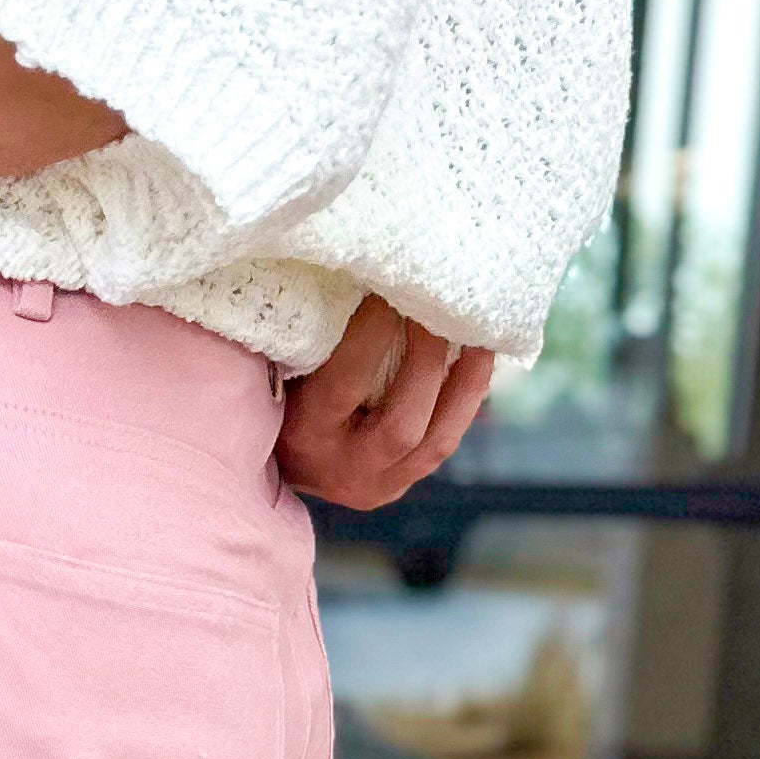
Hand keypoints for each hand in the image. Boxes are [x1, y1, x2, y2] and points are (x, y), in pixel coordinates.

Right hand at [279, 302, 493, 510]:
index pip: (346, 384)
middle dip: (428, 359)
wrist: (277, 455)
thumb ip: (312, 331)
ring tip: (483, 335)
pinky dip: (463, 399)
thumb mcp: (282, 364)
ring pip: (438, 442)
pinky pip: (443, 441)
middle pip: (402, 426)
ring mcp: (378, 486)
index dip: (375, 331)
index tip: (391, 285)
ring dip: (467, 384)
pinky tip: (476, 360)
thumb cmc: (276, 390)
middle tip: (439, 306)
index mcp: (305, 436)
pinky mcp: (400, 483)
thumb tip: (361, 272)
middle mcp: (343, 471)